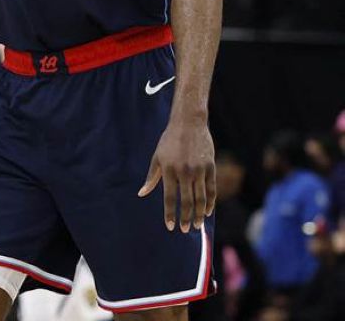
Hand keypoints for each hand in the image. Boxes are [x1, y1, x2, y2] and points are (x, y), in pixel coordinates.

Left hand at [139, 117, 215, 232]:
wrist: (188, 123)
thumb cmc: (169, 141)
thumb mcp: (157, 157)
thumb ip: (151, 178)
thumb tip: (142, 194)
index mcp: (168, 170)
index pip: (170, 198)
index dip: (170, 214)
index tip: (170, 226)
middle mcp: (184, 171)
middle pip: (186, 201)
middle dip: (185, 218)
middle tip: (184, 229)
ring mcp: (199, 170)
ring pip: (201, 198)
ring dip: (199, 214)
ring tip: (196, 225)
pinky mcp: (210, 167)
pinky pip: (212, 189)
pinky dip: (210, 202)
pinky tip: (208, 211)